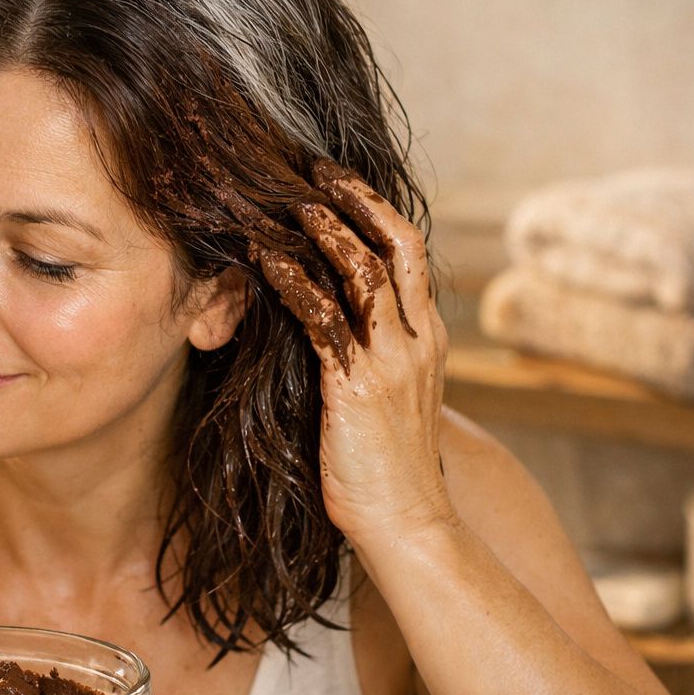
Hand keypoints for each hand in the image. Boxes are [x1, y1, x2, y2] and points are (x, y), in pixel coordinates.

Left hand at [254, 159, 452, 543]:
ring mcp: (392, 361)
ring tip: (287, 200)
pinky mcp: (357, 385)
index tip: (341, 184)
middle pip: (397, 246)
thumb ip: (371, 362)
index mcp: (427, 342)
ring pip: (364, 270)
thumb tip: (334, 337)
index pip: (411, 256)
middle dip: (356, 200)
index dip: (378, 213)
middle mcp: (417, 341)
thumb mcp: (388, 404)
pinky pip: (324, 317)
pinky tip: (265, 259)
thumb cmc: (387, 472)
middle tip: (315, 168)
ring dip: (324, 230)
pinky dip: (293, 280)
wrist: (408, 526)